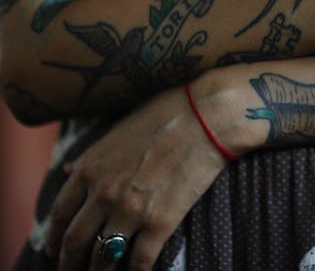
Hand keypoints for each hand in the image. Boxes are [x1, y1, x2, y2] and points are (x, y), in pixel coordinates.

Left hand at [44, 86, 228, 270]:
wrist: (207, 116)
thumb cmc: (166, 113)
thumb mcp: (119, 129)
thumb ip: (93, 155)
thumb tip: (70, 169)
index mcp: (90, 168)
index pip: (59, 213)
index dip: (53, 237)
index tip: (53, 249)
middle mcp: (103, 193)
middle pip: (75, 240)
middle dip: (69, 261)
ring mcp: (131, 210)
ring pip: (103, 256)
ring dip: (99, 270)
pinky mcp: (161, 222)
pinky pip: (140, 259)